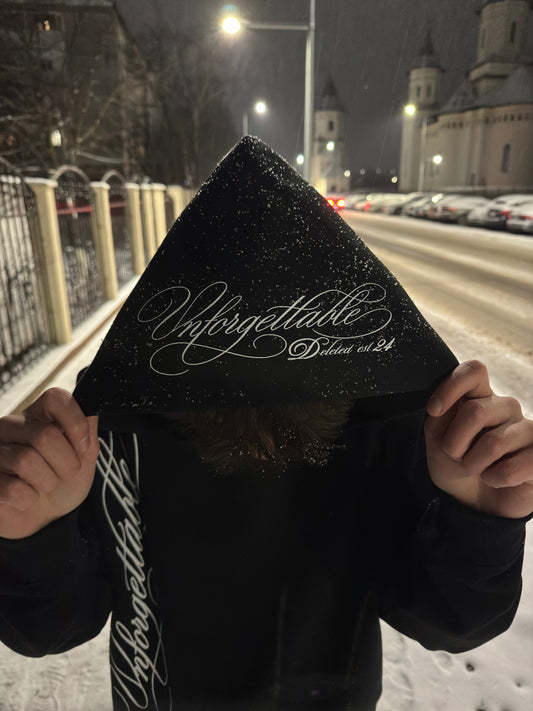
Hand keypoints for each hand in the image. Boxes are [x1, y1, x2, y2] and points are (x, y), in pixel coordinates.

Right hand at [0, 388, 98, 539]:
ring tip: (42, 486)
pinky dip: (28, 500)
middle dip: (66, 463)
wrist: (44, 519)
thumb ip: (89, 431)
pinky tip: (24, 498)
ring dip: (46, 482)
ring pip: (26, 461)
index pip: (55, 398)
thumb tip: (92, 407)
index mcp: (39, 415)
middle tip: (64, 474)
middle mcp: (12, 426)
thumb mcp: (85, 458)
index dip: (75, 423)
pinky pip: (12, 488)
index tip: (83, 447)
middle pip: (45, 435)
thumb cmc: (63, 483)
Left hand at [425, 360, 532, 518]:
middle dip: (455, 442)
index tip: (433, 410)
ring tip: (475, 469)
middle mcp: (505, 408)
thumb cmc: (456, 466)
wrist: (473, 503)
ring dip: (473, 464)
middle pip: (475, 410)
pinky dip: (495, 478)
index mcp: (480, 397)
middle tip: (455, 456)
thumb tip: (441, 405)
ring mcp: (527, 430)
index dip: (451, 387)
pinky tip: (494, 479)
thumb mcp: (437, 439)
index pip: (474, 370)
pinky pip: (512, 468)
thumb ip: (439, 416)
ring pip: (494, 442)